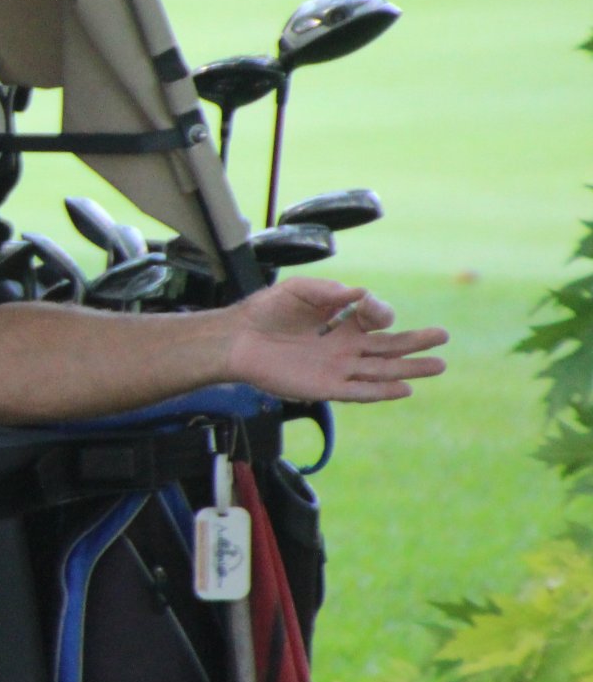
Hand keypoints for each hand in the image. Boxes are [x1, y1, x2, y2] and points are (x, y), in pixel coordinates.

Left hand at [224, 277, 447, 403]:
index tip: (369, 306)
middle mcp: (345, 344)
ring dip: (409, 369)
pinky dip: (382, 392)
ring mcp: (338, 367)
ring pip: (382, 370)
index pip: (376, 317)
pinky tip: (405, 389)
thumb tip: (361, 293)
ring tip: (439, 365)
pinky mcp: (325, 387)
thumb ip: (330, 291)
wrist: (238, 338)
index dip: (379, 311)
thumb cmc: (267, 310)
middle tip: (443, 337)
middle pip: (389, 346)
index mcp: (342, 319)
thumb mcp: (299, 290)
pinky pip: (359, 392)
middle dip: (417, 342)